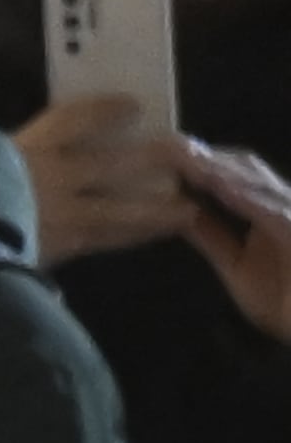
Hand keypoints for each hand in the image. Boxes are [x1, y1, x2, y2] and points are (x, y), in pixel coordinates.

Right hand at [24, 94, 194, 263]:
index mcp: (28, 147)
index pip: (76, 120)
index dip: (106, 112)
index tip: (132, 106)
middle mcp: (54, 177)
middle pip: (113, 164)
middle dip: (151, 158)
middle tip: (183, 152)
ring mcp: (62, 215)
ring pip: (120, 211)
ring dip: (155, 210)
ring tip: (185, 210)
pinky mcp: (61, 248)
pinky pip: (106, 241)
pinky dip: (130, 238)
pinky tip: (150, 236)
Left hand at [180, 139, 290, 341]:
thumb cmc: (283, 299)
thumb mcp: (235, 264)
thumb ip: (212, 236)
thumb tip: (178, 209)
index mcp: (266, 210)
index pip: (233, 174)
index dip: (202, 160)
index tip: (163, 148)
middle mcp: (283, 205)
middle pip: (247, 168)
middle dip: (210, 155)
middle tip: (170, 142)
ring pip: (260, 183)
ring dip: (224, 169)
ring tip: (189, 158)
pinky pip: (276, 212)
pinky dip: (250, 198)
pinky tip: (224, 190)